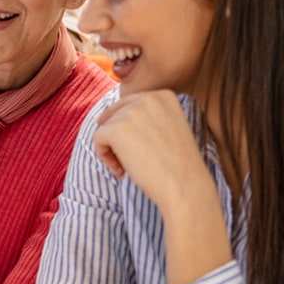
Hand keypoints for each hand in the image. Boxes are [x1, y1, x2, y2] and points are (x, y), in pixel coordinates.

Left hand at [93, 90, 211, 212]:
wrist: (186, 187)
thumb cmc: (178, 166)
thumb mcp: (170, 128)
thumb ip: (148, 117)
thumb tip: (108, 116)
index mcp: (164, 96)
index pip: (130, 105)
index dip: (129, 129)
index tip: (141, 148)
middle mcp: (148, 98)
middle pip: (116, 115)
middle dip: (119, 139)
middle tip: (132, 161)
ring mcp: (131, 112)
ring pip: (106, 127)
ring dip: (113, 150)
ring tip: (128, 168)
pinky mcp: (116, 129)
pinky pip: (97, 138)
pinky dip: (104, 156)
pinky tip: (121, 170)